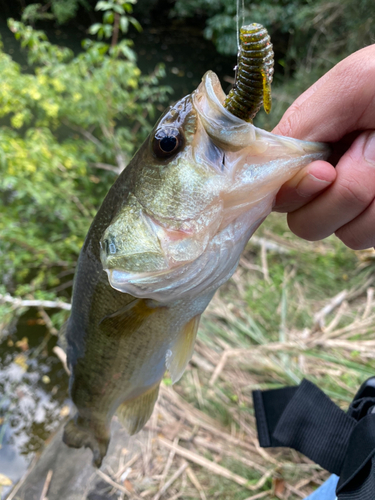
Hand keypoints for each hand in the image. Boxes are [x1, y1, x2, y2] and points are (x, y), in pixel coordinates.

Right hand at [273, 44, 374, 249]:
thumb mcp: (348, 86)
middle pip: (306, 224)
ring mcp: (360, 206)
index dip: (296, 191)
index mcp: (311, 154)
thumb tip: (271, 169)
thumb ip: (301, 123)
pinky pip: (373, 236)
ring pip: (348, 235)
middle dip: (342, 194)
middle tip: (372, 152)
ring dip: (374, 199)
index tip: (326, 171)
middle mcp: (330, 184)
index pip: (276, 194)